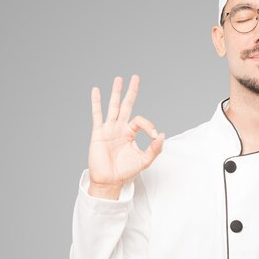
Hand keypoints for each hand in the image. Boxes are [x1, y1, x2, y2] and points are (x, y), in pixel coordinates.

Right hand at [88, 74, 164, 188]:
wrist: (110, 180)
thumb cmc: (126, 171)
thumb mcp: (144, 161)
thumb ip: (154, 148)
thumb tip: (162, 135)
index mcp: (130, 134)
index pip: (140, 121)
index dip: (149, 126)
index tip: (154, 136)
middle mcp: (120, 129)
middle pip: (126, 106)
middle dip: (131, 92)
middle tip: (135, 77)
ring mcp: (109, 129)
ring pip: (113, 107)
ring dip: (116, 93)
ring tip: (118, 79)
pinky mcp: (98, 133)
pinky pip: (97, 115)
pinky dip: (96, 103)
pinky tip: (96, 90)